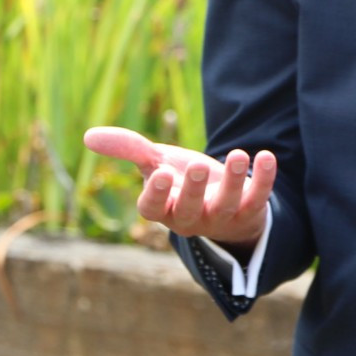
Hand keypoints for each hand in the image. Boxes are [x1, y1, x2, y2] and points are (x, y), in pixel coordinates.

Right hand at [83, 126, 275, 251]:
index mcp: (162, 209)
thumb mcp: (154, 162)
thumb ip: (127, 148)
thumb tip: (88, 136)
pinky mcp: (249, 211)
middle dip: (195, 190)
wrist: (219, 197)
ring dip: (234, 181)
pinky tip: (266, 156)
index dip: (156, 194)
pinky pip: (258, 199)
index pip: (153, 209)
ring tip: (238, 154)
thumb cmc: (180, 179)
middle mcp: (190, 219)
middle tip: (199, 165)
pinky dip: (263, 179)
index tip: (160, 173)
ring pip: (226, 205)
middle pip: (190, 210)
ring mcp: (220, 218)